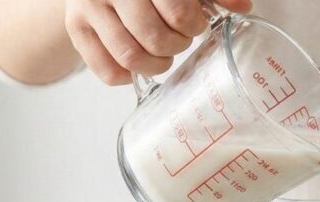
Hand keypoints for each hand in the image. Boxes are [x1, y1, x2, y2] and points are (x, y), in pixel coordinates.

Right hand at [64, 0, 252, 84]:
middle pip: (154, 38)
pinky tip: (137, 62)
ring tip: (162, 55)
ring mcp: (88, 6)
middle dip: (175, 46)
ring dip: (156, 66)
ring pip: (131, 57)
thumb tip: (244, 8)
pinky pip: (107, 71)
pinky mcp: (75, 28)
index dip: (192, 24)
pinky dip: (127, 76)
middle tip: (178, 38)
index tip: (194, 22)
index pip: (177, 11)